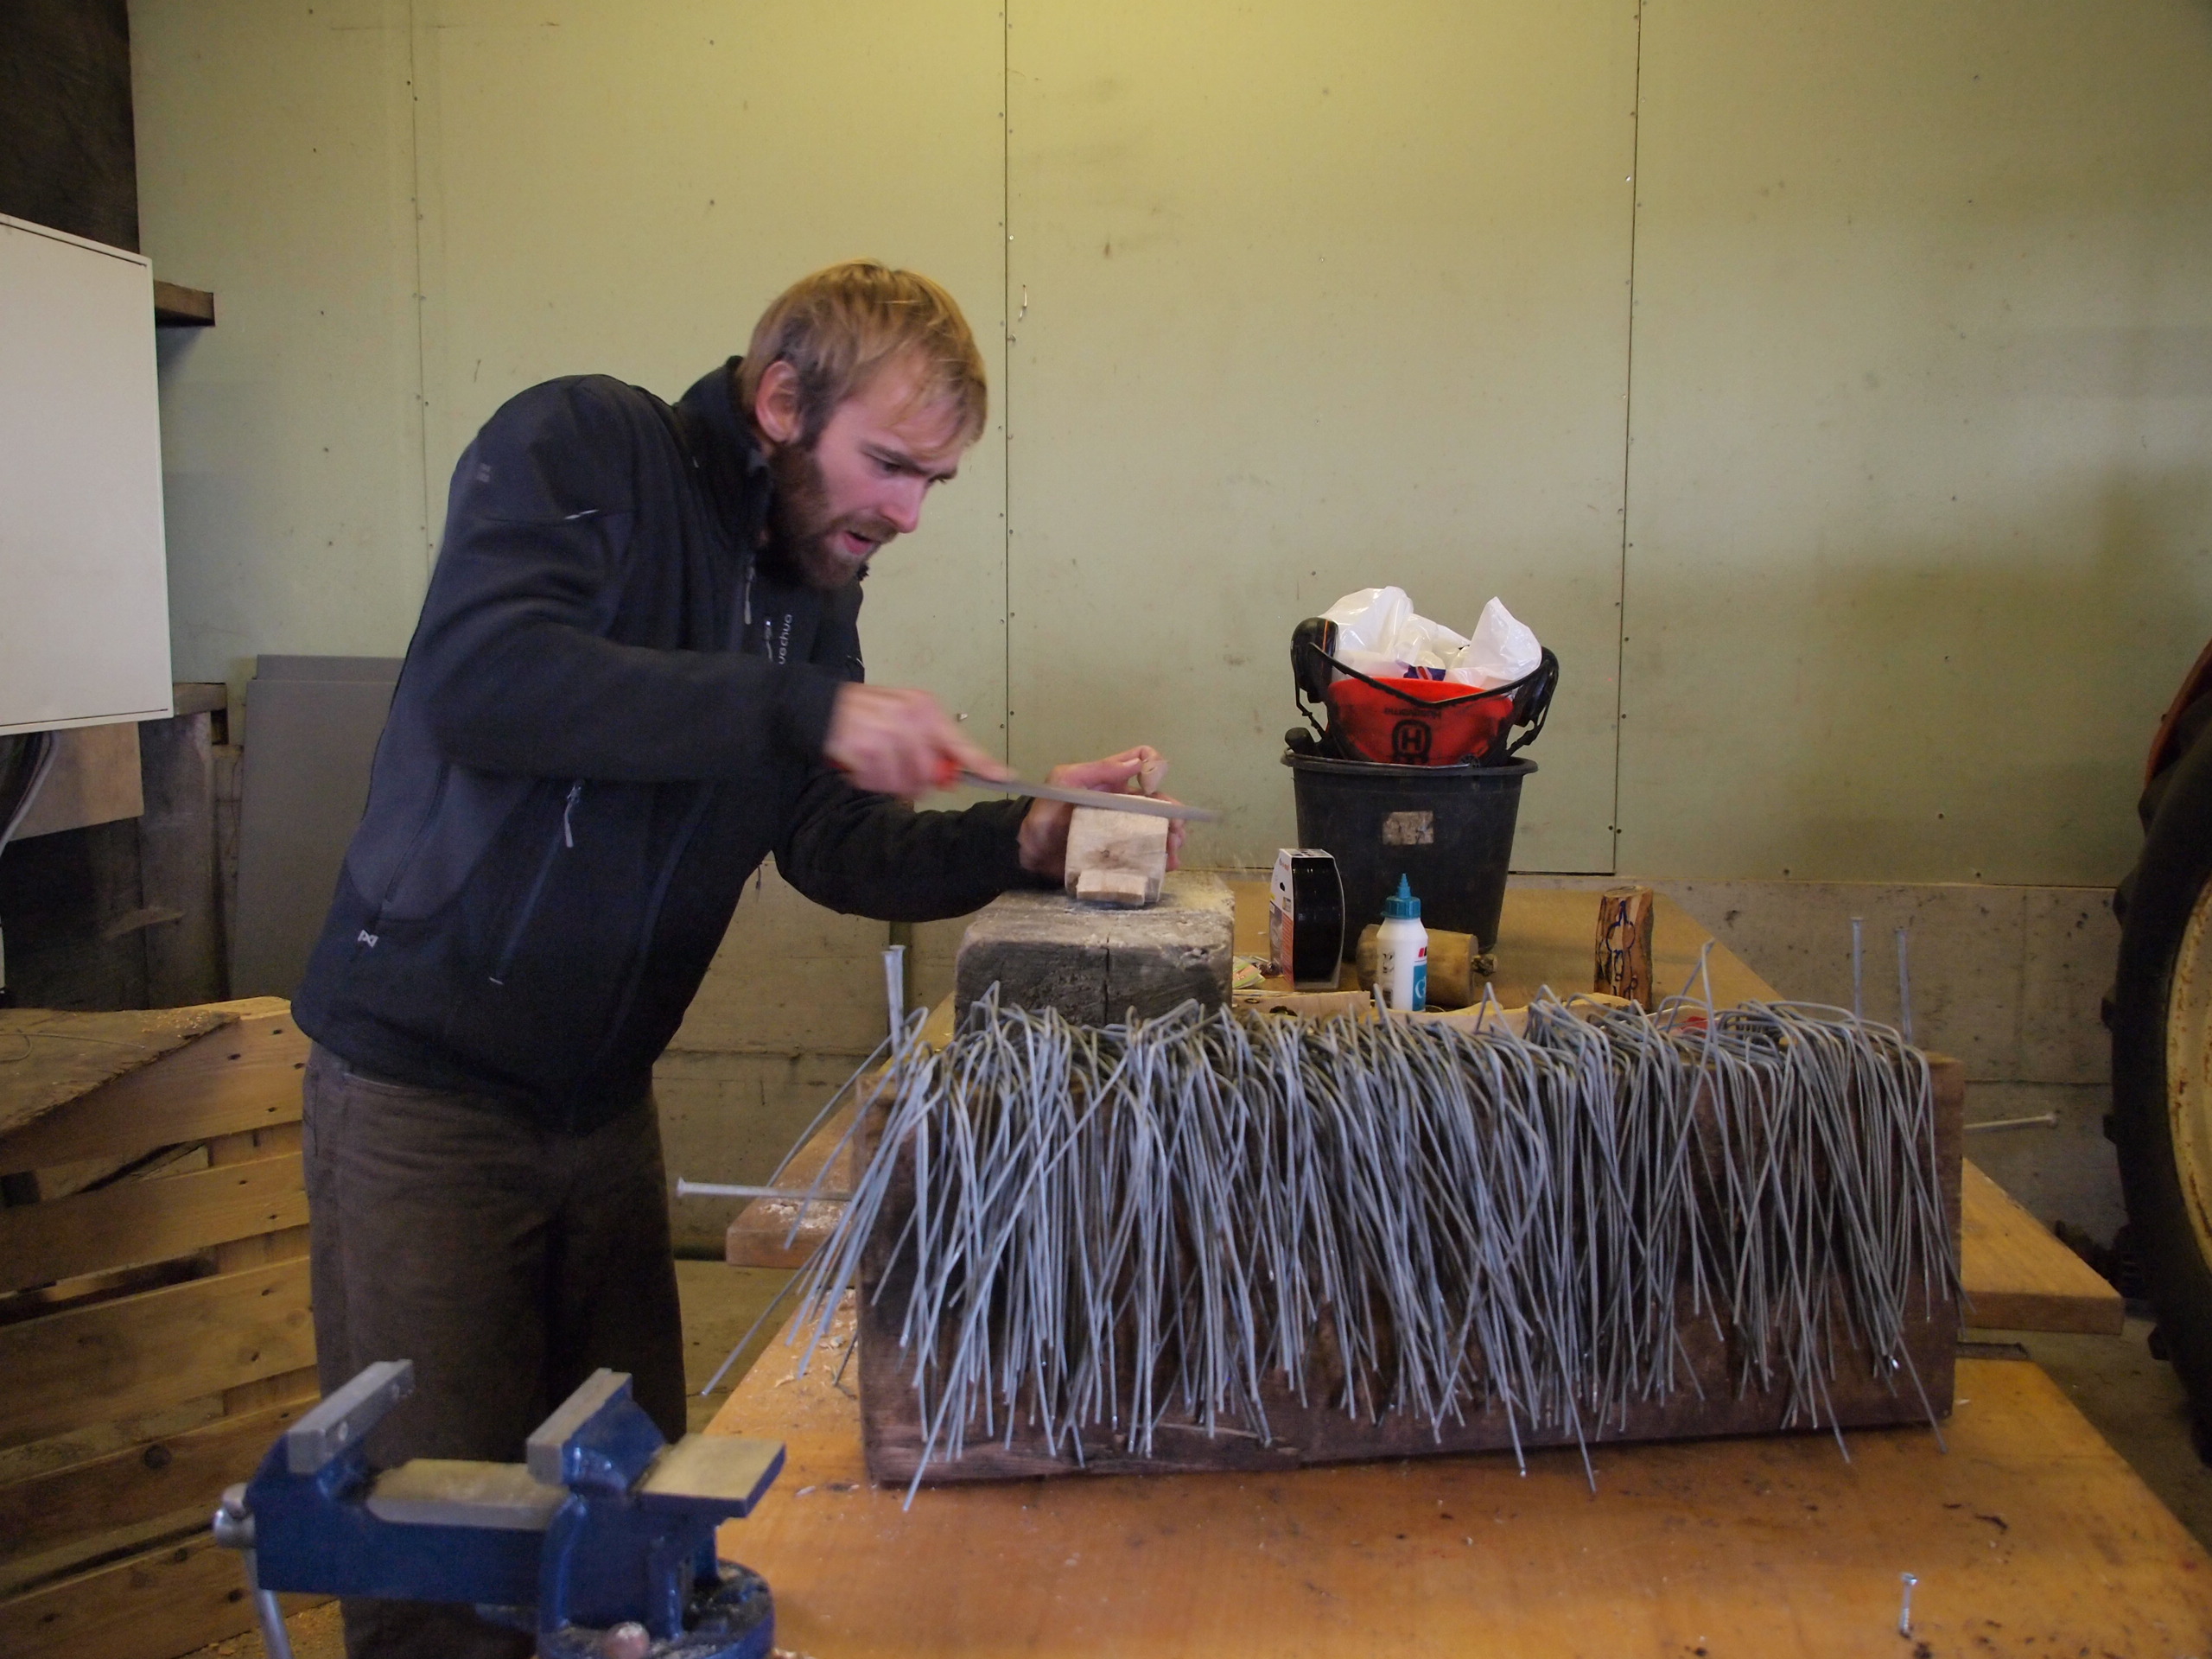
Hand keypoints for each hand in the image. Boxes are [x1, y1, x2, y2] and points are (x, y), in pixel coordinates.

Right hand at [824, 684, 1004, 798]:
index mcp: (923, 709)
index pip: (960, 743)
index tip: (1005, 776)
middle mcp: (908, 718)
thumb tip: (951, 776)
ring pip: (903, 782)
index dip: (983, 764)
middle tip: (895, 773)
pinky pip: (877, 782)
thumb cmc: (865, 714)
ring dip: (887, 782)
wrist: (817, 704)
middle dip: (914, 782)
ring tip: (873, 764)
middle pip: (929, 774)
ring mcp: (885, 732)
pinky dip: (867, 780)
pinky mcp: (862, 747)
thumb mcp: (903, 717)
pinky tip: (859, 764)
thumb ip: (930, 744)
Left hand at [1016, 745, 1187, 878]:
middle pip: (1159, 802)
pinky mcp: (1121, 853)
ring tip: (1173, 852)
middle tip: (1176, 830)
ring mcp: (1124, 829)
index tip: (1149, 785)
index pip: (1143, 761)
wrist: (1029, 850)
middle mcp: (1124, 803)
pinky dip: (1161, 860)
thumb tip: (1136, 762)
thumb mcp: (1065, 781)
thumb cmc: (1044, 811)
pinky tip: (1166, 866)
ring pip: (1158, 829)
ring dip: (1171, 838)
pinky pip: (1147, 855)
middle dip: (1172, 814)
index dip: (1154, 767)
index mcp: (1112, 781)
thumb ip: (1097, 771)